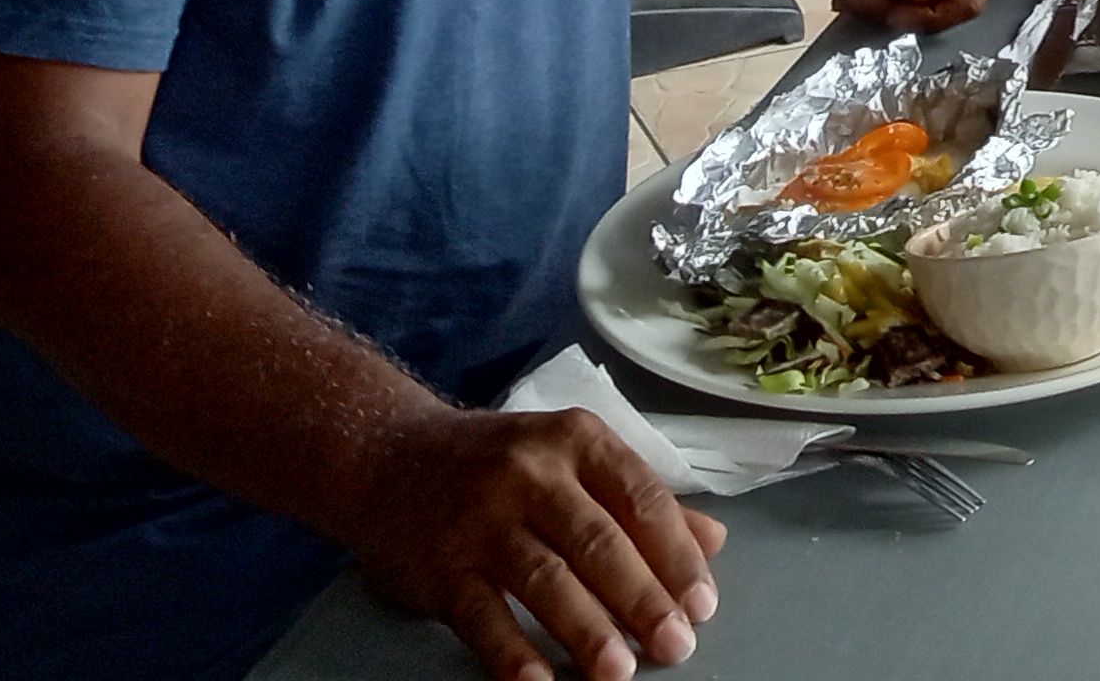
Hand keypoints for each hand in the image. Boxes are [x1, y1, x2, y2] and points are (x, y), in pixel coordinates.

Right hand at [338, 404, 721, 680]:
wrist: (387, 456)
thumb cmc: (497, 463)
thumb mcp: (571, 458)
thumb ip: (638, 498)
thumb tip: (712, 542)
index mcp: (577, 440)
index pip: (642, 499)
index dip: (677, 556)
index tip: (704, 604)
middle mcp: (532, 472)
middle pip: (599, 542)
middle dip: (644, 599)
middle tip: (676, 645)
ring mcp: (483, 519)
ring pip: (546, 578)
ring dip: (587, 629)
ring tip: (620, 671)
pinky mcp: (442, 565)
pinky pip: (482, 614)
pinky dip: (512, 651)